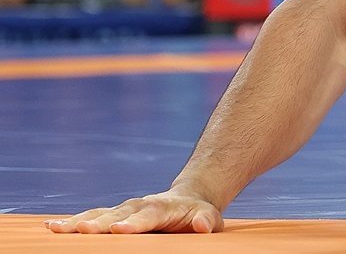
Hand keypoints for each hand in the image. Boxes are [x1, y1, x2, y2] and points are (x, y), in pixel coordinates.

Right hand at [45, 188, 223, 233]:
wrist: (188, 199)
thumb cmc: (198, 214)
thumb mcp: (208, 217)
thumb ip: (205, 221)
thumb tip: (201, 225)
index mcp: (162, 208)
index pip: (148, 215)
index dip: (134, 223)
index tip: (120, 229)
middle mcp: (138, 206)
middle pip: (117, 214)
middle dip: (99, 223)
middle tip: (82, 231)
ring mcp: (123, 209)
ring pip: (99, 214)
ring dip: (79, 222)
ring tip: (57, 229)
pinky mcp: (112, 215)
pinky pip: (91, 217)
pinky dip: (73, 221)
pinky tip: (51, 226)